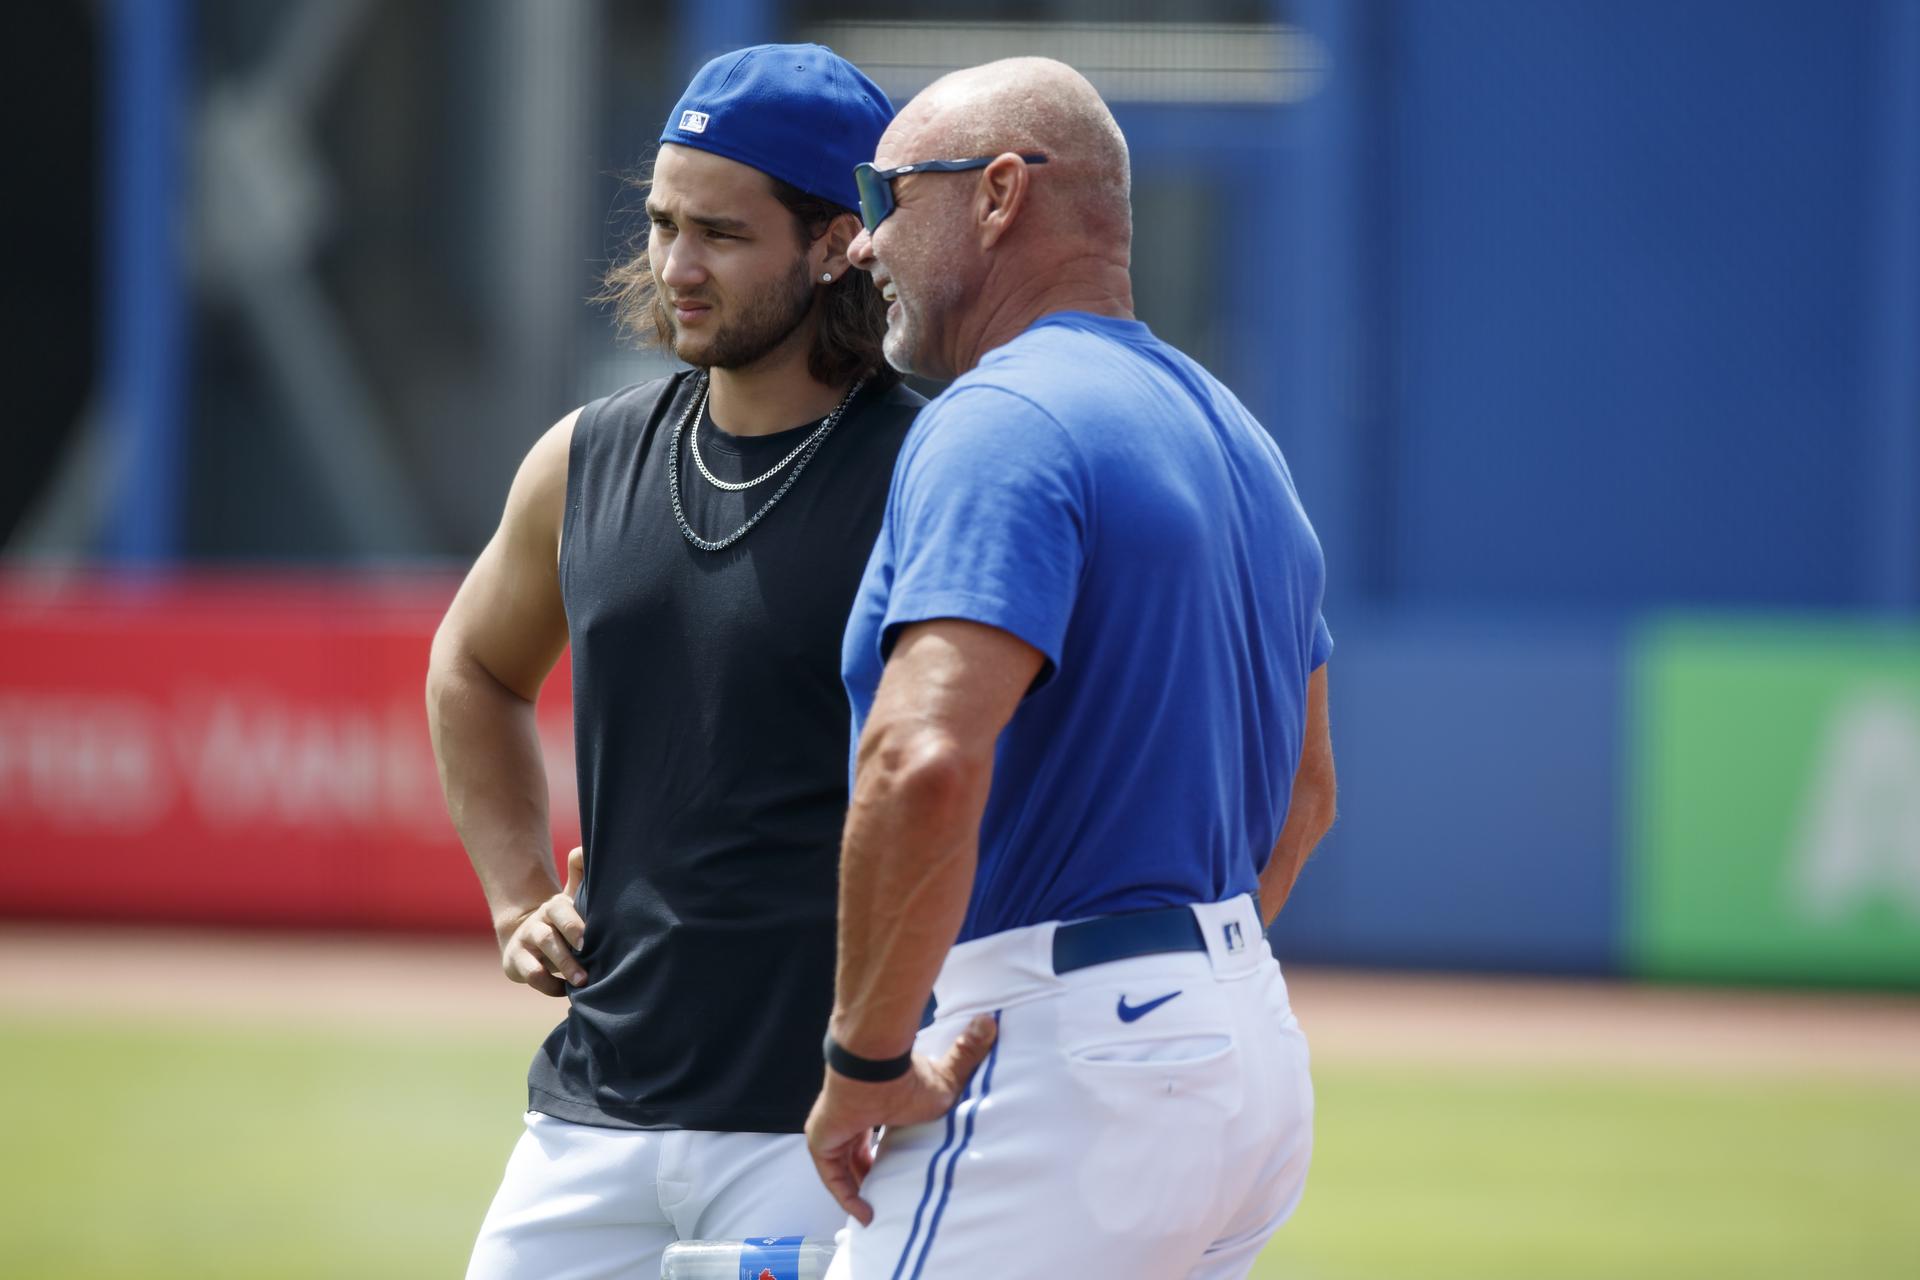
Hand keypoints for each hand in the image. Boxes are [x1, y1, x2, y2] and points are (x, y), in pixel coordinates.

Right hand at [497, 846, 585, 996]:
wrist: (526, 936)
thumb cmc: (563, 918)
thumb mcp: (572, 897)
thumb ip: (581, 875)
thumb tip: (584, 848)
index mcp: (554, 907)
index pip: (560, 909)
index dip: (572, 924)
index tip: (587, 941)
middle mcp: (538, 924)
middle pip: (548, 936)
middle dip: (567, 953)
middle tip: (587, 965)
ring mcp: (526, 943)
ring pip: (538, 958)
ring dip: (561, 968)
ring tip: (583, 982)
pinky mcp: (516, 963)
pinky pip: (531, 975)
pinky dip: (549, 985)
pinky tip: (566, 990)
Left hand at [804, 1014, 996, 1223]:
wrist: (875, 1066)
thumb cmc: (908, 1076)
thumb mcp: (945, 1080)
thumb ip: (966, 1056)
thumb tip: (991, 1021)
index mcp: (870, 1104)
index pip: (870, 1133)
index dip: (880, 1155)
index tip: (896, 1170)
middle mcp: (847, 1116)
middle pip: (854, 1152)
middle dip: (868, 1174)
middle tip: (886, 1195)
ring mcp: (831, 1127)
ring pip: (841, 1166)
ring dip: (858, 1188)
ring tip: (877, 1211)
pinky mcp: (822, 1138)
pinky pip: (832, 1176)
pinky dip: (847, 1196)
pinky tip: (865, 1213)